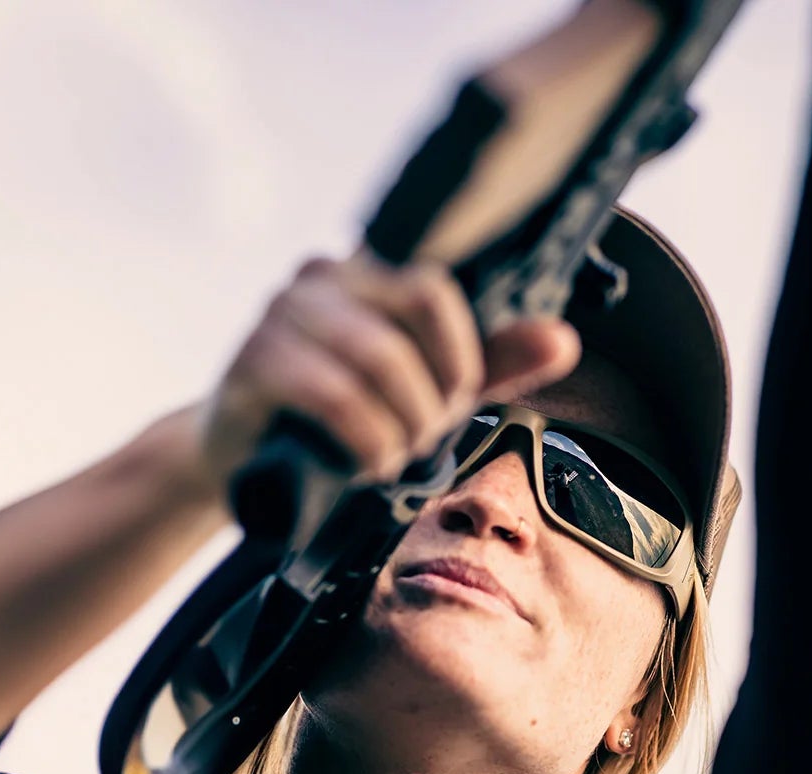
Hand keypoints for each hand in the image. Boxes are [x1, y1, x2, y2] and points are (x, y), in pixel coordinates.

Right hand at [193, 255, 579, 500]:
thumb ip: (491, 364)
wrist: (248, 462)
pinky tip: (361, 463)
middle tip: (417, 446)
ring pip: (373, 360)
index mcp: (366, 272)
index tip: (449, 406)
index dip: (455, 358)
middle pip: (406, 329)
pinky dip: (362, 438)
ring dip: (396, 427)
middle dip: (427, 403)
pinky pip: (328, 393)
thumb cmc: (343, 418)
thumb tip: (564, 340)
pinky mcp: (250, 364)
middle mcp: (320, 278)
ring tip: (388, 458)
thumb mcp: (426, 390)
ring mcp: (279, 315)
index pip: (432, 290)